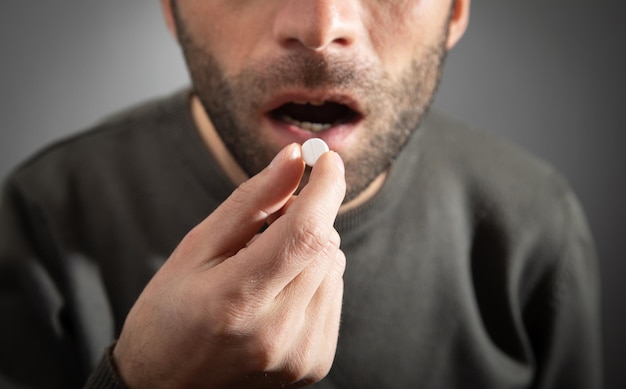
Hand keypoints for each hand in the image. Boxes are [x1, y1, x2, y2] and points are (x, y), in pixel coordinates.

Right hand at [113, 143, 346, 387]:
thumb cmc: (168, 316)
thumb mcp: (196, 249)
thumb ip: (251, 202)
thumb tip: (294, 158)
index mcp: (237, 300)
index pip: (304, 232)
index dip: (325, 188)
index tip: (327, 159)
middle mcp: (278, 333)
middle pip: (325, 245)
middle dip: (308, 217)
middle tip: (271, 220)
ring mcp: (301, 354)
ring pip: (334, 266)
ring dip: (309, 250)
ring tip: (265, 266)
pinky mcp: (315, 362)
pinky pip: (333, 294)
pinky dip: (314, 278)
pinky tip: (279, 291)